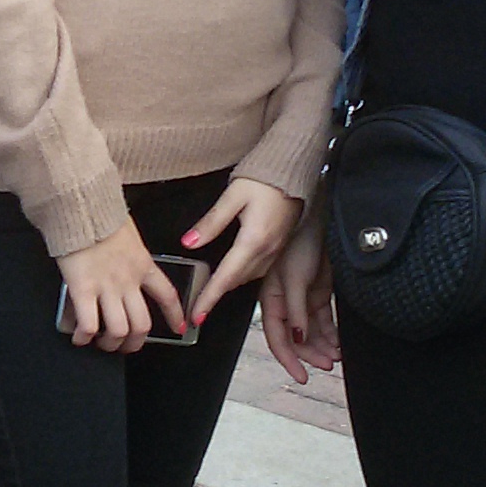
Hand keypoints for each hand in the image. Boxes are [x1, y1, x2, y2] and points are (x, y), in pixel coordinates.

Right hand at [53, 220, 184, 354]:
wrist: (80, 205)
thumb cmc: (99, 212)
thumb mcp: (127, 233)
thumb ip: (129, 252)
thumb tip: (122, 258)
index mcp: (142, 264)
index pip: (167, 295)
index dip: (175, 315)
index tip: (179, 328)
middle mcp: (128, 280)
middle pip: (142, 324)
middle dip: (135, 342)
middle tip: (125, 345)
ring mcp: (106, 287)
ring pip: (119, 330)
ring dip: (110, 343)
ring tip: (100, 343)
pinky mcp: (83, 290)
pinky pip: (89, 324)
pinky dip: (85, 337)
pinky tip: (79, 338)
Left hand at [179, 177, 300, 324]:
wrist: (295, 170)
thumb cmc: (265, 178)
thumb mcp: (233, 196)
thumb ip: (211, 222)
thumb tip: (189, 242)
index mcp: (253, 240)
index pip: (225, 277)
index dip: (209, 298)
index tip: (197, 315)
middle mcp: (266, 251)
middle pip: (236, 282)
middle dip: (215, 296)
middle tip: (196, 308)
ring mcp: (275, 250)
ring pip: (247, 278)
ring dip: (228, 286)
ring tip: (209, 294)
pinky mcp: (279, 246)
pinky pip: (258, 270)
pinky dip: (241, 276)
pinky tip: (232, 272)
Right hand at [260, 213, 338, 384]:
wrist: (317, 223)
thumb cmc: (298, 245)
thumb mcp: (295, 279)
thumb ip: (295, 310)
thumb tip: (297, 338)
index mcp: (272, 301)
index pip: (278, 338)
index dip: (288, 359)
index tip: (301, 376)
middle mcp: (285, 304)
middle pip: (296, 339)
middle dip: (311, 355)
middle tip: (328, 365)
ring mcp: (302, 301)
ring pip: (311, 333)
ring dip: (323, 347)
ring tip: (337, 357)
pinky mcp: (318, 295)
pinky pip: (323, 322)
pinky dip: (331, 334)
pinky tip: (339, 344)